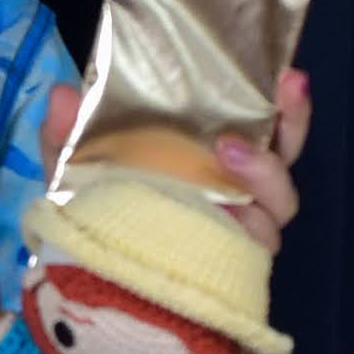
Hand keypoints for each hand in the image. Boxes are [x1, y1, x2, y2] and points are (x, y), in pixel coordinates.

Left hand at [37, 62, 311, 244]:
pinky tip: (229, 212)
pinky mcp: (235, 266)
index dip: (284, 102)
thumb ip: (66, 133)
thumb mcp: (75, 166)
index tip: (285, 72)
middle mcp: (236, 191)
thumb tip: (60, 93)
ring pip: (279, 202)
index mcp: (211, 156)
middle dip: (293, 121)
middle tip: (286, 86)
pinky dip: (249, 227)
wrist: (87, 281)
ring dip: (264, 170)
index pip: (263, 125)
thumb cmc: (94, 210)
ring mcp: (240, 230)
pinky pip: (257, 246)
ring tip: (228, 149)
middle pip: (285, 156)